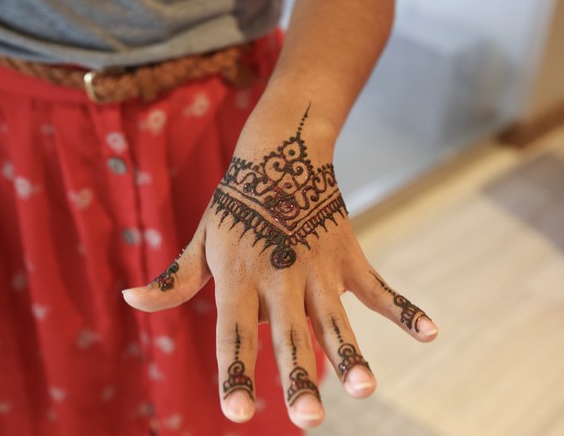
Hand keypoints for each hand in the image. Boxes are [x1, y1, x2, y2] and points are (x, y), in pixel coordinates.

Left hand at [122, 105, 437, 429]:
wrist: (281, 153)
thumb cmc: (235, 203)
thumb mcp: (202, 238)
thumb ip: (174, 277)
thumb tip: (131, 301)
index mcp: (238, 278)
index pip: (235, 335)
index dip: (235, 374)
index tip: (238, 414)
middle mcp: (278, 278)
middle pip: (289, 336)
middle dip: (298, 378)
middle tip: (308, 420)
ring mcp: (317, 268)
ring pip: (335, 318)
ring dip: (351, 353)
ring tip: (364, 389)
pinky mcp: (347, 256)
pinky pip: (379, 288)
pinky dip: (405, 309)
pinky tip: (431, 333)